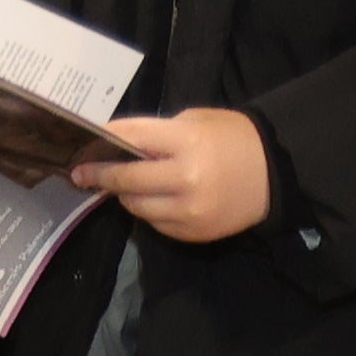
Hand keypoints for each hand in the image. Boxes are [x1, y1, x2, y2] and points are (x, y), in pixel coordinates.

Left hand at [79, 108, 271, 242]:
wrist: (275, 174)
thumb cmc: (233, 138)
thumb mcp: (196, 122)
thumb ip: (158, 135)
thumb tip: (118, 146)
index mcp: (187, 142)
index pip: (132, 139)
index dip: (104, 141)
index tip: (83, 146)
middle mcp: (185, 178)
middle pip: (127, 179)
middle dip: (100, 175)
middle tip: (81, 174)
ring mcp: (189, 210)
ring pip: (137, 206)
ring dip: (125, 194)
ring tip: (123, 185)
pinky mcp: (193, 233)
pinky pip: (156, 223)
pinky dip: (149, 210)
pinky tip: (153, 198)